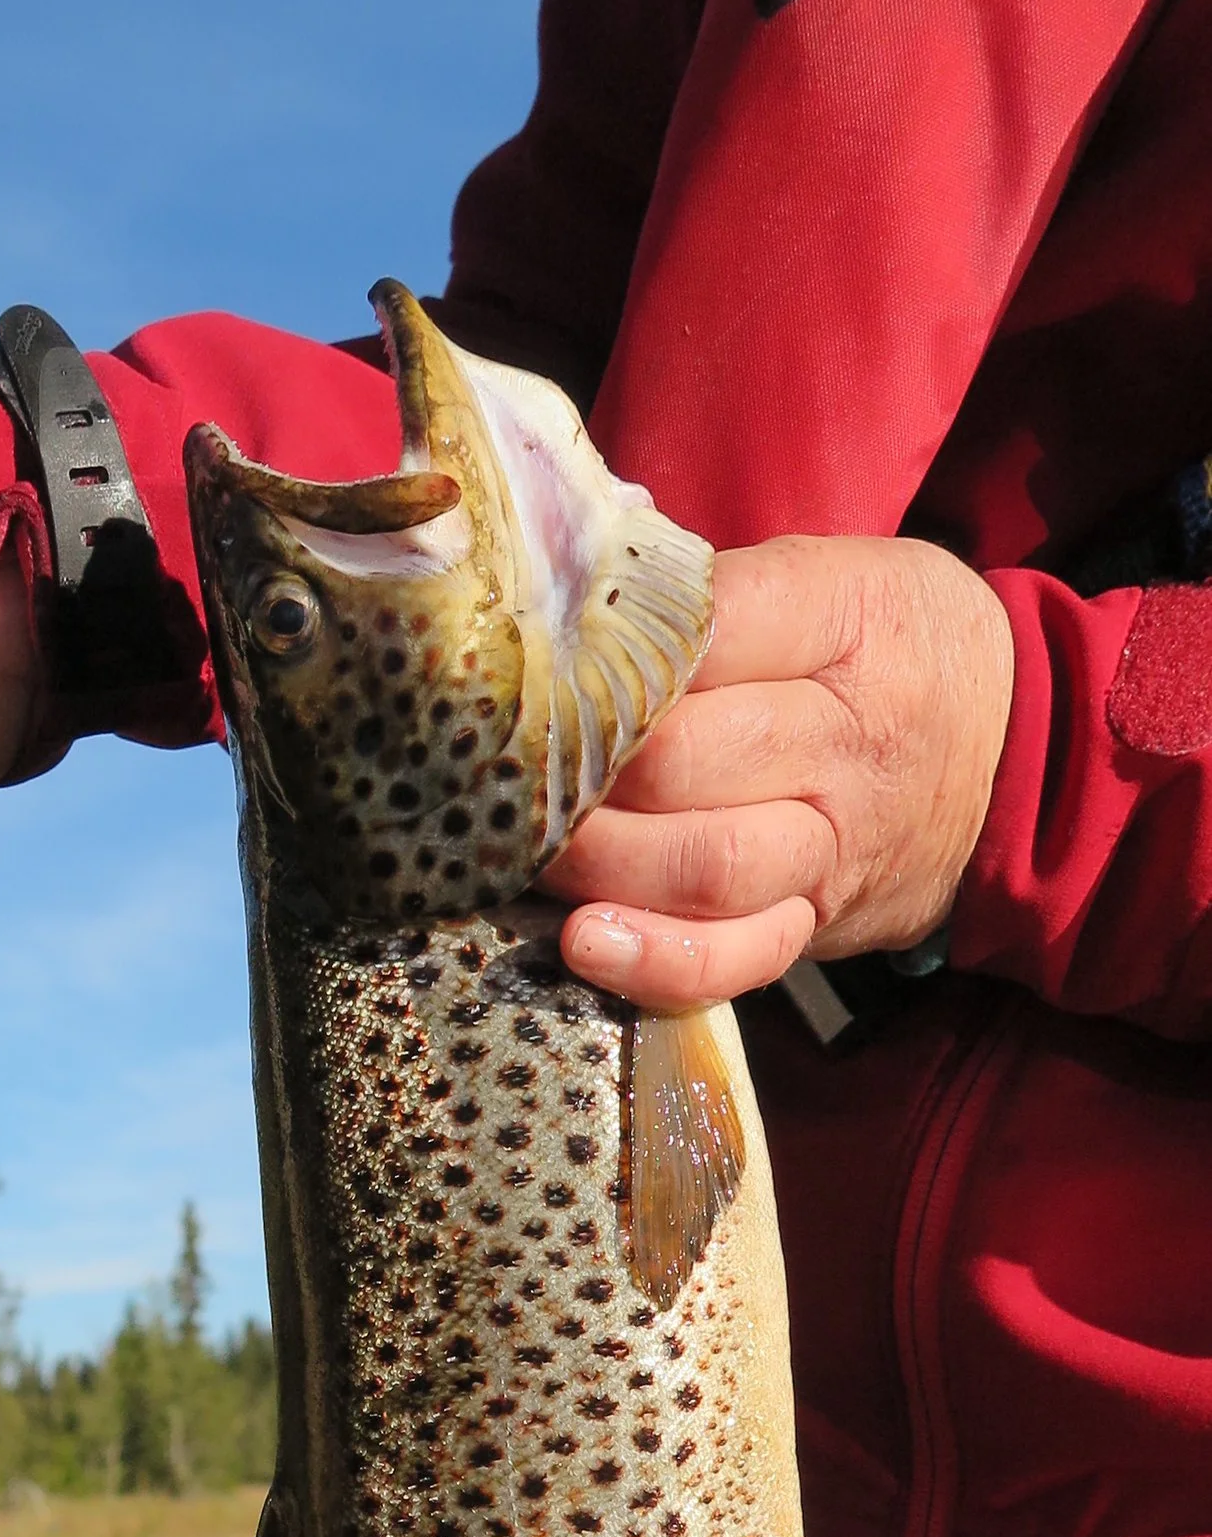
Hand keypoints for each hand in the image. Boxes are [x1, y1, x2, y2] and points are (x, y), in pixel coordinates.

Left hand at [546, 534, 1015, 1011]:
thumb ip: (715, 594)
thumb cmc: (893, 648)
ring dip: (597, 863)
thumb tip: (567, 618)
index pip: (709, 629)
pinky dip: (656, 961)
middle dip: (579, 769)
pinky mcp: (818, 922)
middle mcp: (845, 736)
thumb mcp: (835, 575)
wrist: (1023, 754)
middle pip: (685, 757)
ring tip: (531, 845)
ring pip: (702, 864)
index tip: (543, 663)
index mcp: (847, 619)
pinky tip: (584, 943)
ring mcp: (834, 842)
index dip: (610, 653)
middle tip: (513, 766)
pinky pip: (738, 957)